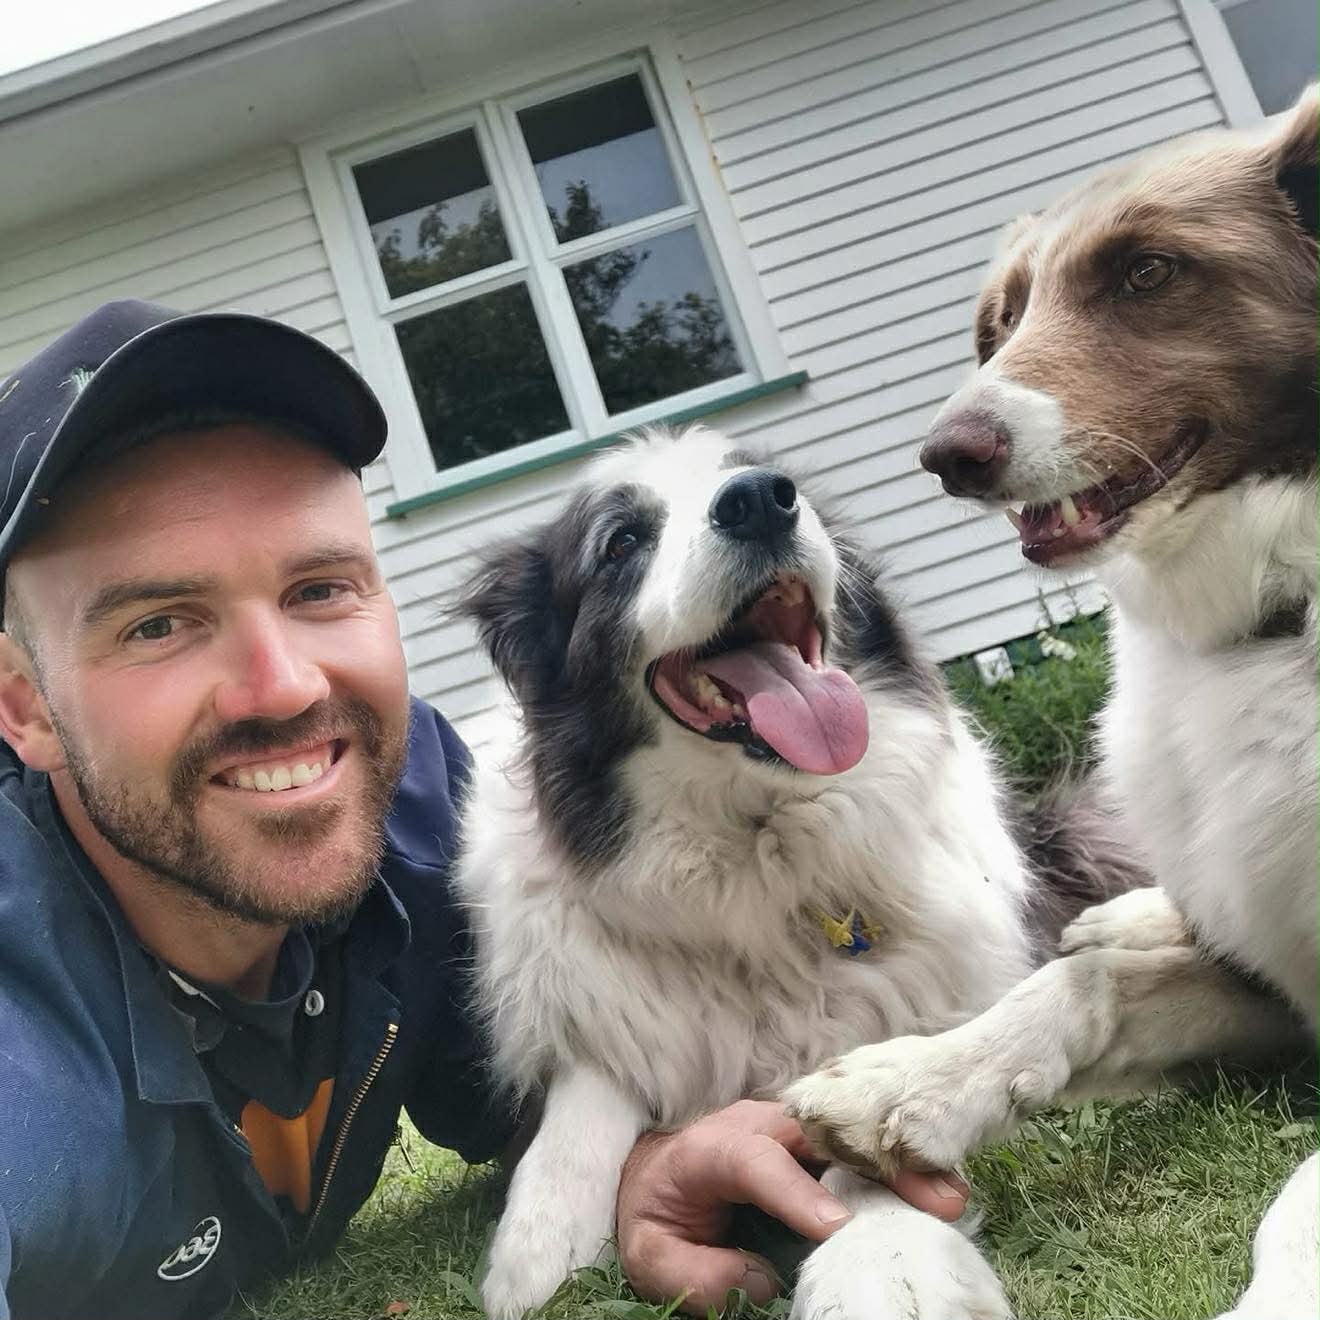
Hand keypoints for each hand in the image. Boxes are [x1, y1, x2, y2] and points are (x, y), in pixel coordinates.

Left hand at [616, 1099, 968, 1313]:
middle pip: (825, 1135)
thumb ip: (694, 1272)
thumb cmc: (657, 1211)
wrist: (660, 1169)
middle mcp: (760, 1125)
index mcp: (712, 1149)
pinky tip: (937, 1188)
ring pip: (853, 1136)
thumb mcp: (650, 1252)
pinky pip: (860, 1149)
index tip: (836, 1228)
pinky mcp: (815, 1142)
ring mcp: (793, 1129)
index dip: (796, 1191)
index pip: (757, 1161)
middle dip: (880, 1165)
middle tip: (937, 1202)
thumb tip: (760, 1280)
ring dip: (903, 1164)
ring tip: (951, 1197)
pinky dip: (900, 1166)